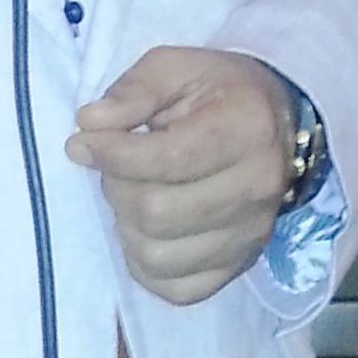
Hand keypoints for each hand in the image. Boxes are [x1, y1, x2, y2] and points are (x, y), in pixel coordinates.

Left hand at [69, 47, 295, 306]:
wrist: (275, 125)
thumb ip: (133, 90)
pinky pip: (177, 290)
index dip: (110, 153)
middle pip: (156, 212)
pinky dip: (147, 266)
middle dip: (116, 188)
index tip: (83, 142)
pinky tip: (145, 231)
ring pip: (159, 256)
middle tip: (113, 166)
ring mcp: (252, 235)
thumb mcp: (176, 67)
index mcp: (247, 129)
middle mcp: (257, 188)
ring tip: (131, 195)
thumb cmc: (219, 92)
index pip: (164, 160)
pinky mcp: (240, 266)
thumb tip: (89, 125)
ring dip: (126, 227)